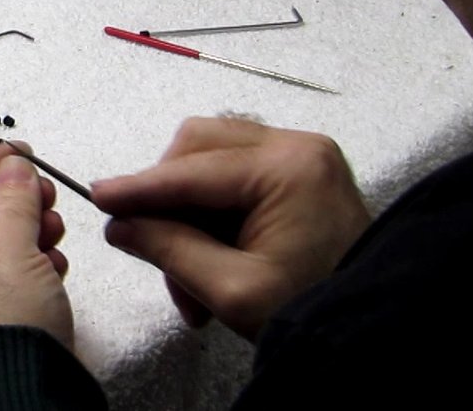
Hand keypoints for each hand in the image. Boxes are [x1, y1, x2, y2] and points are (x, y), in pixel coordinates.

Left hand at [0, 143, 71, 373]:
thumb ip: (12, 201)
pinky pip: (16, 285)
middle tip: (44, 191)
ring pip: (1, 256)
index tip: (18, 154)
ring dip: (32, 235)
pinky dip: (38, 268)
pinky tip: (55, 264)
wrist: (23, 403)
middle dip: (17, 205)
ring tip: (53, 228)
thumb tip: (13, 168)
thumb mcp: (7, 250)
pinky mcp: (0, 331)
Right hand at [92, 116, 370, 340]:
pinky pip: (236, 174)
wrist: (374, 327)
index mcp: (289, 168)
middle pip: (200, 146)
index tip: (99, 196)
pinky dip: (213, 212)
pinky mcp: (302, 174)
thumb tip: (121, 226)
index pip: (194, 169)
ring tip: (189, 274)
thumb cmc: (313, 308)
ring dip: (188, 210)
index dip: (141, 187)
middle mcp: (298, 147)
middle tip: (152, 248)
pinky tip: (211, 257)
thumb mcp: (233, 291)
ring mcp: (303, 157)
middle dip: (168, 198)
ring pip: (213, 159)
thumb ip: (170, 251)